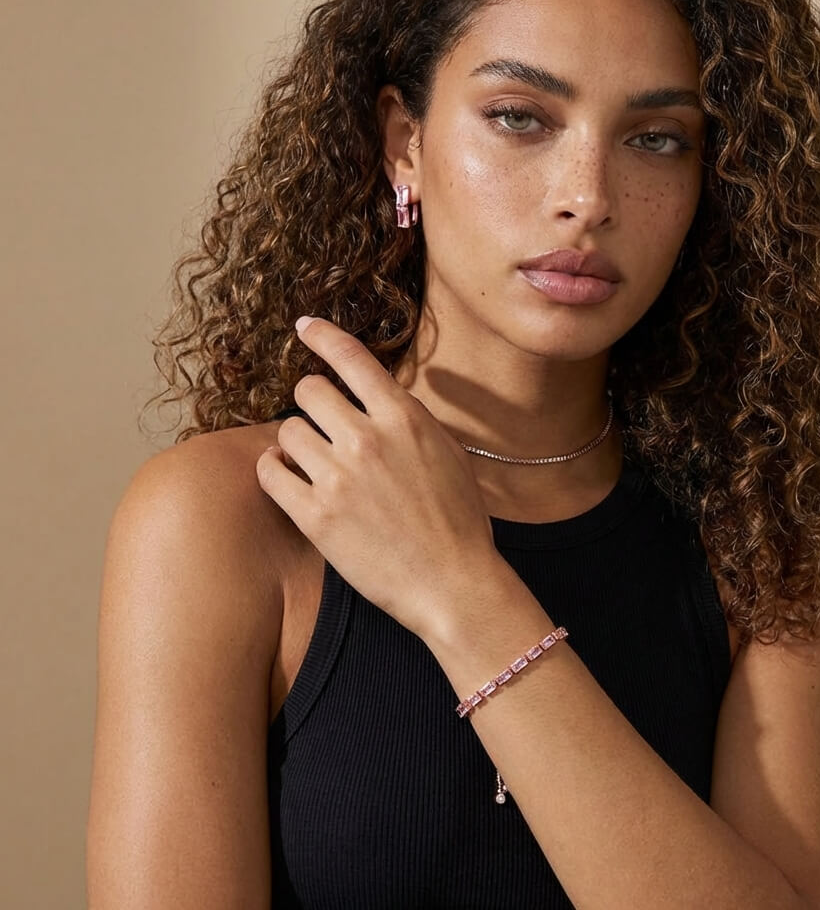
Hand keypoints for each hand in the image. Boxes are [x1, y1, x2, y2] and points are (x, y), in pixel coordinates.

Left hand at [256, 316, 504, 641]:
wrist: (454, 584)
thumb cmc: (459, 522)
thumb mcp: (447, 453)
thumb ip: (408, 421)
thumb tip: (378, 398)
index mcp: (404, 418)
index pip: (352, 358)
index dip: (323, 335)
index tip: (304, 327)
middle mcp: (368, 439)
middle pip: (308, 391)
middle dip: (313, 406)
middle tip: (324, 429)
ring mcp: (338, 478)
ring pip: (287, 431)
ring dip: (297, 444)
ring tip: (315, 465)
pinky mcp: (315, 516)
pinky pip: (269, 472)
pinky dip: (275, 472)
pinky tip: (291, 481)